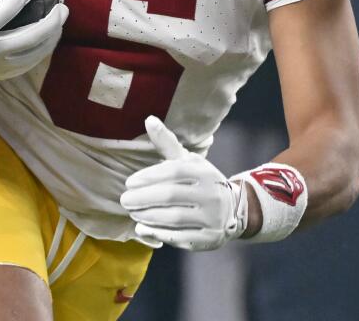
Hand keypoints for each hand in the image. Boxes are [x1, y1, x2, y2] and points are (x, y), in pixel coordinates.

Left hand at [120, 116, 247, 250]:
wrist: (233, 210)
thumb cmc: (201, 181)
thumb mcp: (188, 161)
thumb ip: (167, 143)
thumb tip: (148, 119)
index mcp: (204, 172)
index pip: (173, 172)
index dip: (148, 177)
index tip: (129, 182)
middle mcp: (211, 194)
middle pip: (171, 195)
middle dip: (143, 198)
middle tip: (125, 200)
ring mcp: (212, 218)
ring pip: (174, 218)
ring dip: (148, 216)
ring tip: (132, 213)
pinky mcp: (208, 238)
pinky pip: (180, 237)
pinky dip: (158, 233)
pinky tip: (143, 228)